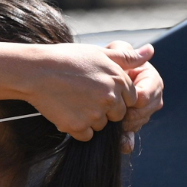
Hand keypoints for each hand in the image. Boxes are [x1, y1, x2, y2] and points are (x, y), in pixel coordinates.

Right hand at [26, 43, 144, 140]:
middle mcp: (110, 98)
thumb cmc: (67, 59)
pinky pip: (86, 135)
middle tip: (84, 95)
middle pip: (118, 115)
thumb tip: (150, 52)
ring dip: (90, 119)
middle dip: (105, 109)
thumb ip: (127, 57)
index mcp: (118, 80)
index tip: (98, 88)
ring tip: (73, 100)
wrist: (36, 71)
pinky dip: (77, 128)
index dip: (115, 95)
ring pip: (101, 126)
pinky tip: (66, 111)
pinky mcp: (78, 127)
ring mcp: (94, 114)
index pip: (130, 98)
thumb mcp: (100, 54)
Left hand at [104, 41, 162, 151]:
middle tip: (112, 115)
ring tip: (109, 122)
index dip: (133, 100)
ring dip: (125, 126)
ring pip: (137, 125)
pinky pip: (132, 137)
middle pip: (144, 113)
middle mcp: (153, 98)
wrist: (96, 77)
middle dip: (129, 116)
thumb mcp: (114, 54)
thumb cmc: (106, 62)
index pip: (145, 96)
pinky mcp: (132, 126)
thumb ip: (127, 54)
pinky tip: (122, 144)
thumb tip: (149, 50)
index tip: (120, 99)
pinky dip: (126, 141)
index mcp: (152, 81)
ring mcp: (143, 113)